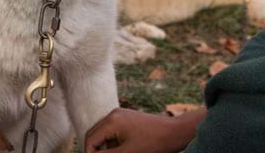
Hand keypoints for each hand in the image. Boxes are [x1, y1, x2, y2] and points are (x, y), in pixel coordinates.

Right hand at [85, 107, 204, 152]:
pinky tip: (122, 149)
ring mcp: (120, 114)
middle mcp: (113, 114)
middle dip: (95, 150)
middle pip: (93, 134)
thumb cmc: (153, 143)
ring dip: (104, 146)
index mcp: (111, 121)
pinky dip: (112, 142)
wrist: (173, 132)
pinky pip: (111, 130)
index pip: (90, 139)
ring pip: (102, 132)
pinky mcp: (126, 117)